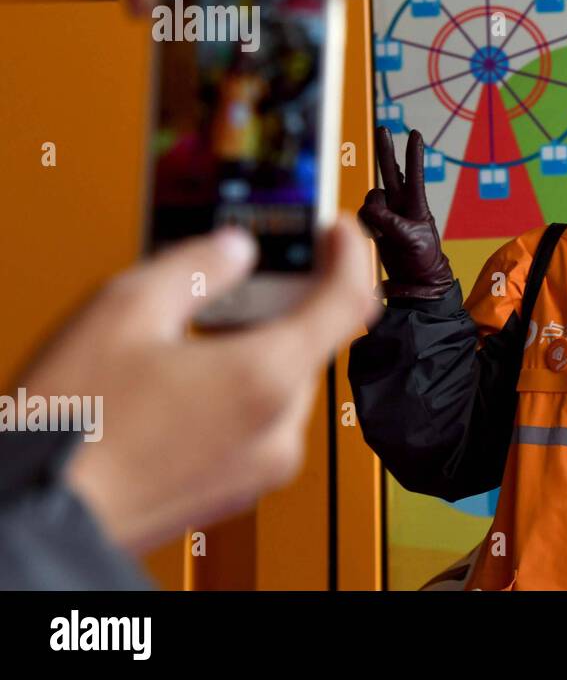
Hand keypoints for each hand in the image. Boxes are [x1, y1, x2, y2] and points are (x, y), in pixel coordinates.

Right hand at [22, 222, 378, 554]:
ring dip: (256, 348)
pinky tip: (184, 379)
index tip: (337, 230)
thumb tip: (234, 248)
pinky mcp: (235, 490)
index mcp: (267, 378)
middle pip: (312, 344)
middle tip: (240, 275)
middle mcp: (279, 430)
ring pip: (284, 385)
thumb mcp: (124, 311)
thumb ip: (196, 265)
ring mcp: (261, 468)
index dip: (351, 255)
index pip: (349, 301)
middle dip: (283, 304)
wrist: (36, 516)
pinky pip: (259, 424)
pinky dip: (238, 391)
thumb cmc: (74, 427)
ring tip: (193, 332)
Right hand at [357, 127, 453, 297]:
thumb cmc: (423, 259)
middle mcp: (400, 204)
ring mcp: (386, 213)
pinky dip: (365, 224)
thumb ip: (391, 222)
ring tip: (382, 233)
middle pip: (390, 172)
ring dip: (372, 212)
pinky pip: (362, 215)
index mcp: (416, 204)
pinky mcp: (374, 224)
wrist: (416, 280)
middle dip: (386, 150)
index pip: (415, 175)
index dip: (414, 155)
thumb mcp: (412, 239)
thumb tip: (369, 210)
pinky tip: (375, 237)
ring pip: (370, 198)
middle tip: (383, 128)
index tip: (415, 133)